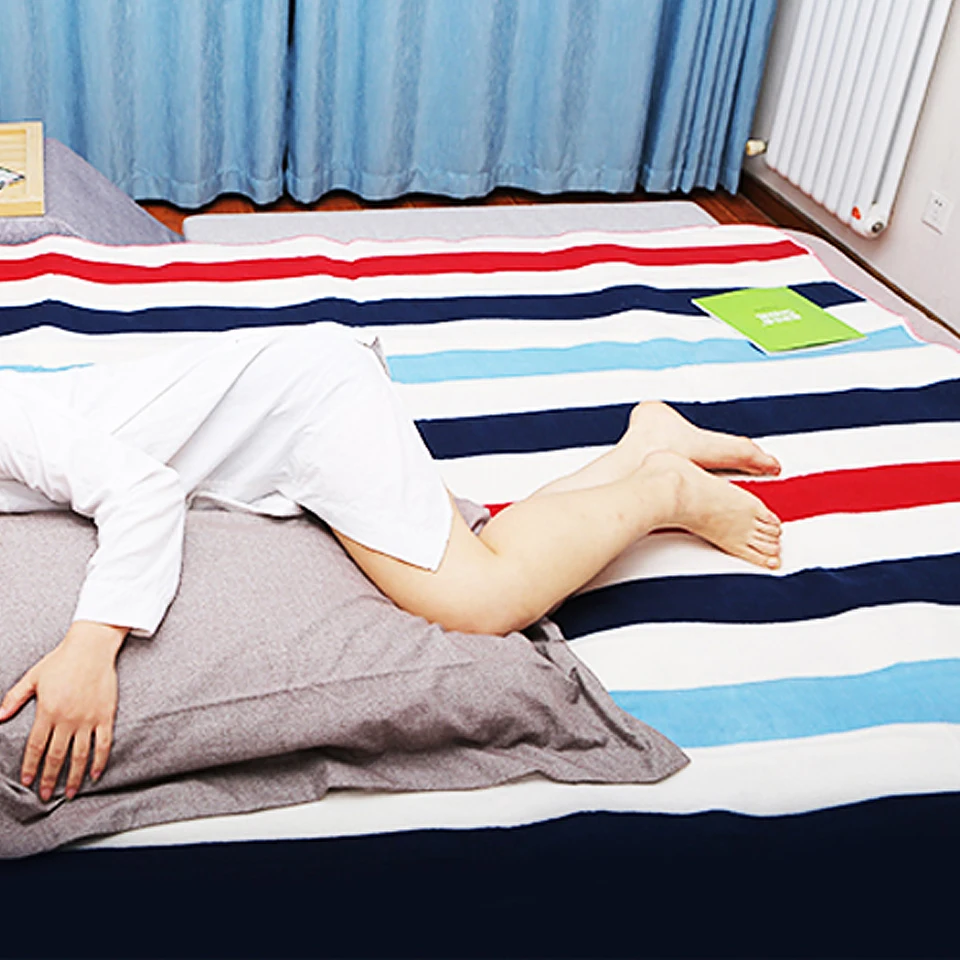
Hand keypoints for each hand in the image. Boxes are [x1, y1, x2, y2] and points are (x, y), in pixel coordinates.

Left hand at [0, 621, 126, 800]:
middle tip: (44, 796)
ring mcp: (89, 719)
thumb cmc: (61, 660)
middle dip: (48, 779)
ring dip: (73, 777)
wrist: (92, 648)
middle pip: (57, 756)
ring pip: (80, 755)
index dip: (30, 767)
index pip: (36, 747)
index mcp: (48, 711)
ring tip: (68, 793)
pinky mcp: (106, 716)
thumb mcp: (33, 677)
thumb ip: (14, 698)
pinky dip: (100, 761)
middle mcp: (68, 719)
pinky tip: (94, 774)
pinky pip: (103, 744)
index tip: (26, 782)